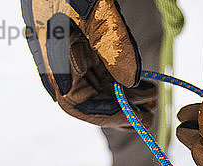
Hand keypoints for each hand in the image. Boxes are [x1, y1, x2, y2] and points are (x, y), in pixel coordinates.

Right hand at [20, 0, 155, 128]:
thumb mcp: (94, 8)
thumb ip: (111, 45)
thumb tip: (129, 82)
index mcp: (51, 52)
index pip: (73, 102)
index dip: (103, 115)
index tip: (133, 118)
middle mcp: (58, 55)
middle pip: (87, 97)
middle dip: (120, 108)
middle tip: (150, 114)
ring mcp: (69, 47)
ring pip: (96, 83)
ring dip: (123, 95)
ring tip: (151, 98)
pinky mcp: (81, 38)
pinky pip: (100, 66)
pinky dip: (120, 77)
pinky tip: (141, 83)